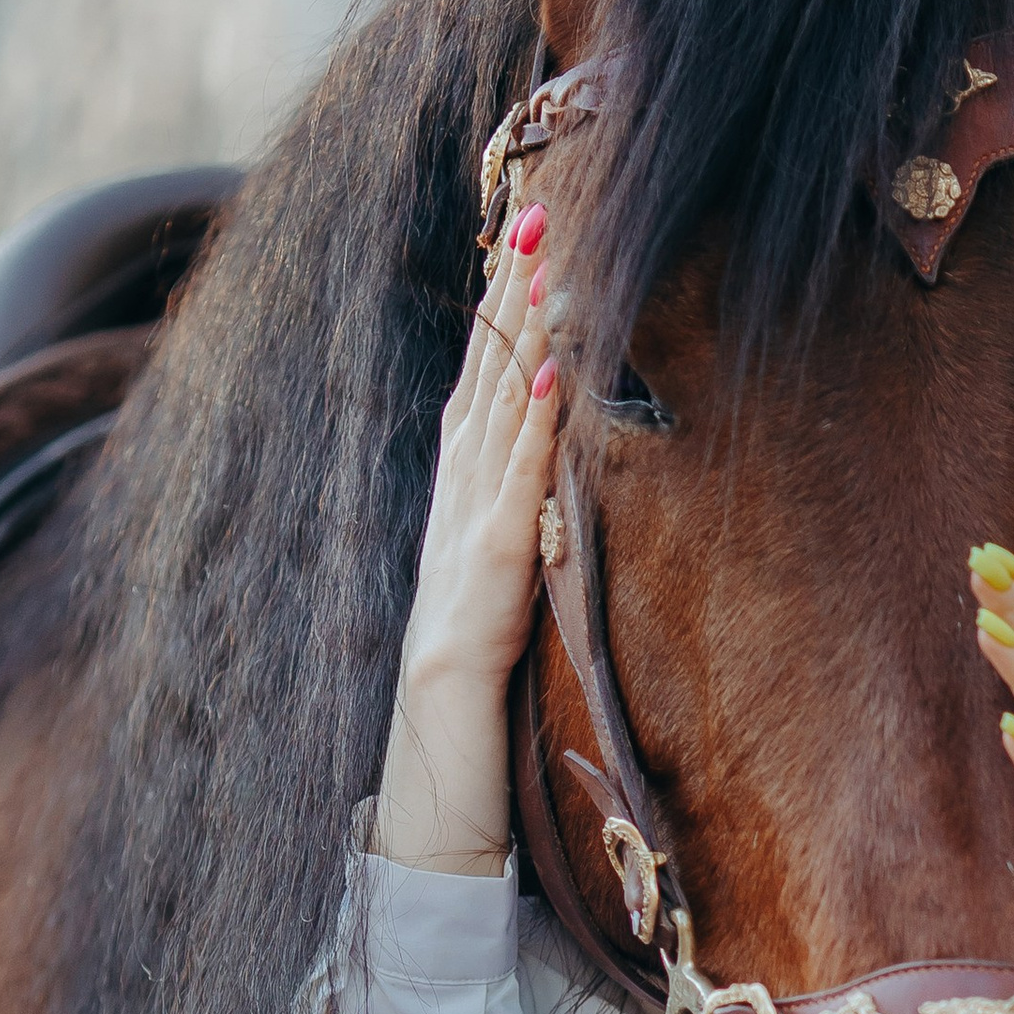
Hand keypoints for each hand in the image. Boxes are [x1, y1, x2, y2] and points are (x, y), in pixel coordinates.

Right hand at [373, 209, 560, 871]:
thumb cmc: (487, 724)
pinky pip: (507, 503)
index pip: (484, 396)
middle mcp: (453, 522)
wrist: (437, 809)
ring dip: (517, 338)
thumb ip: (535, 547)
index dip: (504, 317)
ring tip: (544, 255)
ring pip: (491, 423)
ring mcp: (456, 558)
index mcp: (464, 521)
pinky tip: (551, 376)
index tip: (533, 237)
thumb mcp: (517, 613)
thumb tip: (577, 489)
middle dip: (508, 299)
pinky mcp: (473, 603)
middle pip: (481, 389)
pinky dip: (529, 435)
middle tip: (537, 203)